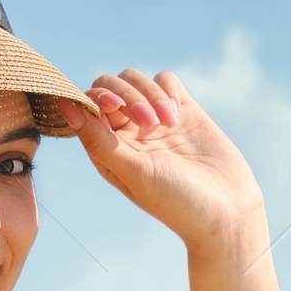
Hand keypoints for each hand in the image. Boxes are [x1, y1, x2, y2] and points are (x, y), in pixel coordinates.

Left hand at [60, 70, 263, 261]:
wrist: (227, 211)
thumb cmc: (175, 201)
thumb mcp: (133, 172)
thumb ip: (97, 139)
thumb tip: (63, 105)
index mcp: (106, 149)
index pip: (87, 105)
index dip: (97, 98)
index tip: (115, 108)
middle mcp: (126, 132)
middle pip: (110, 86)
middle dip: (126, 95)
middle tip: (148, 122)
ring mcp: (154, 120)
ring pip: (136, 79)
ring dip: (149, 94)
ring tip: (168, 124)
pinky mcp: (182, 110)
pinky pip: (165, 80)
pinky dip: (167, 90)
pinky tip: (178, 116)